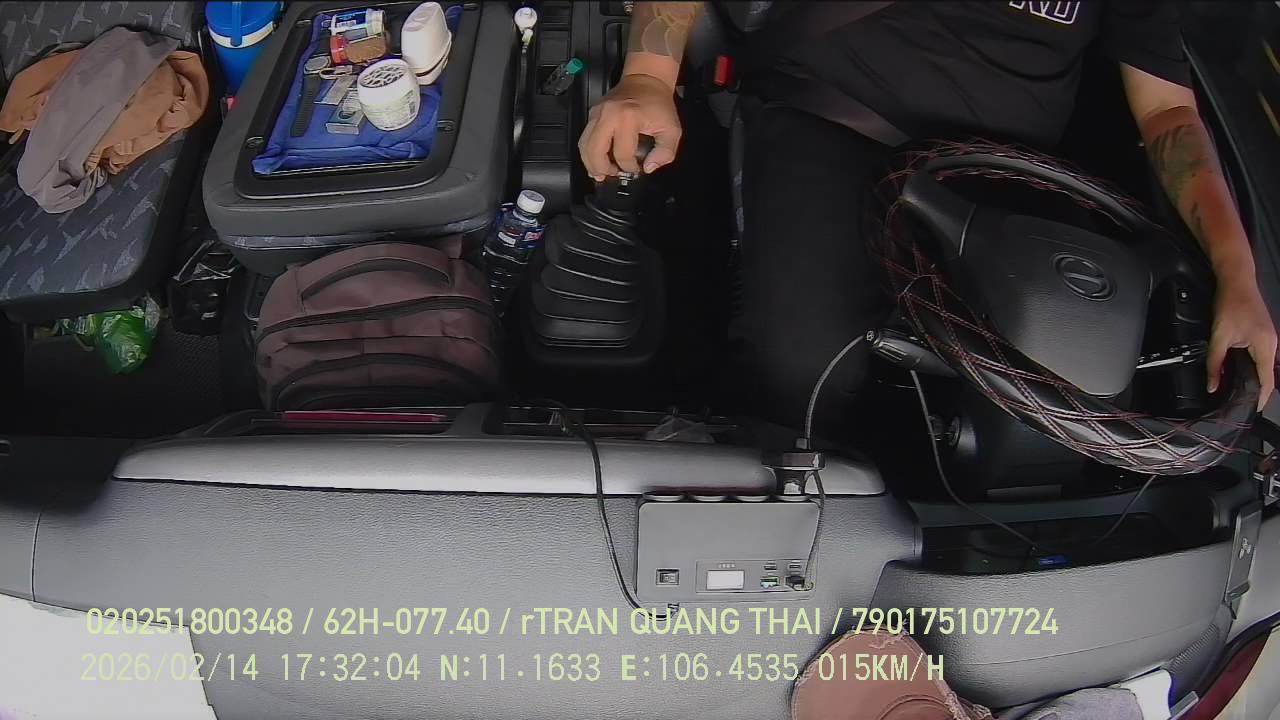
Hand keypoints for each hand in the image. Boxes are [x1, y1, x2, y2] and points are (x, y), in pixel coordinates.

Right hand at [578, 73, 680, 179]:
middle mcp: (609, 115)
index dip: (629, 167)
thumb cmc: (658, 104)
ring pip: (584, 145)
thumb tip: (648, 168)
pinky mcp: (592, 113)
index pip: (622, 153)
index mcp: (629, 118)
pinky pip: (585, 137)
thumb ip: (665, 152)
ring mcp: (597, 113)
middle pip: (595, 150)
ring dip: (590, 163)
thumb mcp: (671, 129)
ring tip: (600, 172)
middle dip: (602, 169)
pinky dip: (588, 152)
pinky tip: (595, 161)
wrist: (646, 79)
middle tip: (612, 175)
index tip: (636, 169)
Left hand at [1207, 279, 1276, 410]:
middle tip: (1239, 403)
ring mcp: (1269, 339)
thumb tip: (1212, 386)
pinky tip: (1238, 371)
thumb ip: (1215, 363)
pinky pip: (1260, 357)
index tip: (1251, 410)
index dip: (1259, 397)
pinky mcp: (1263, 335)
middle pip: (1266, 375)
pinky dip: (1251, 367)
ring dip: (1252, 378)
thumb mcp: (1219, 336)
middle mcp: (1272, 345)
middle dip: (1255, 390)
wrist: (1237, 280)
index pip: (1267, 381)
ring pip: (1263, 366)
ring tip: (1237, 391)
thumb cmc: (1230, 304)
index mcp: (1266, 347)